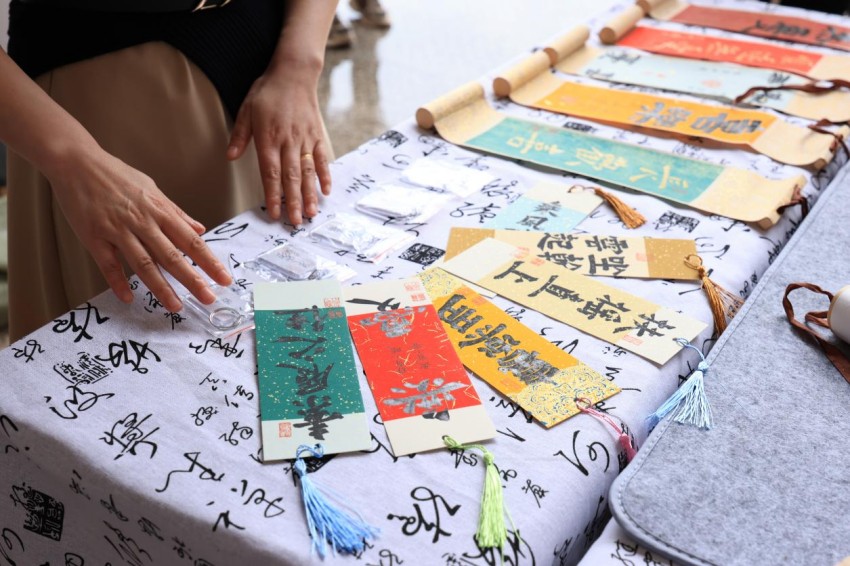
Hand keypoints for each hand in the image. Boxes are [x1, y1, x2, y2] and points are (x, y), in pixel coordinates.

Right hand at [47, 148, 231, 310]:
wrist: (76, 162)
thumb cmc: (117, 175)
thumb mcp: (152, 188)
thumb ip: (175, 212)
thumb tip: (199, 229)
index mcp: (159, 210)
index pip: (191, 241)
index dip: (209, 261)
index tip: (224, 278)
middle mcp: (142, 222)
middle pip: (171, 256)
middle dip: (192, 279)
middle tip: (209, 299)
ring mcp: (117, 230)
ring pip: (143, 264)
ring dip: (161, 287)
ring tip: (176, 306)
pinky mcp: (93, 237)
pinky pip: (108, 264)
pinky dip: (118, 282)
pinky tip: (128, 298)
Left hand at [226, 63, 331, 225]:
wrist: (294, 73)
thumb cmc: (267, 92)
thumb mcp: (246, 109)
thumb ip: (240, 135)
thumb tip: (229, 157)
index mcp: (268, 137)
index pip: (270, 172)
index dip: (273, 194)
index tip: (274, 212)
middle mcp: (288, 141)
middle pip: (291, 177)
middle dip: (294, 201)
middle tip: (296, 222)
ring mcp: (305, 139)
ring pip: (308, 171)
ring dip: (310, 194)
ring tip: (312, 213)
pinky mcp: (317, 135)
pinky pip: (323, 158)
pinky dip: (326, 174)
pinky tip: (327, 191)